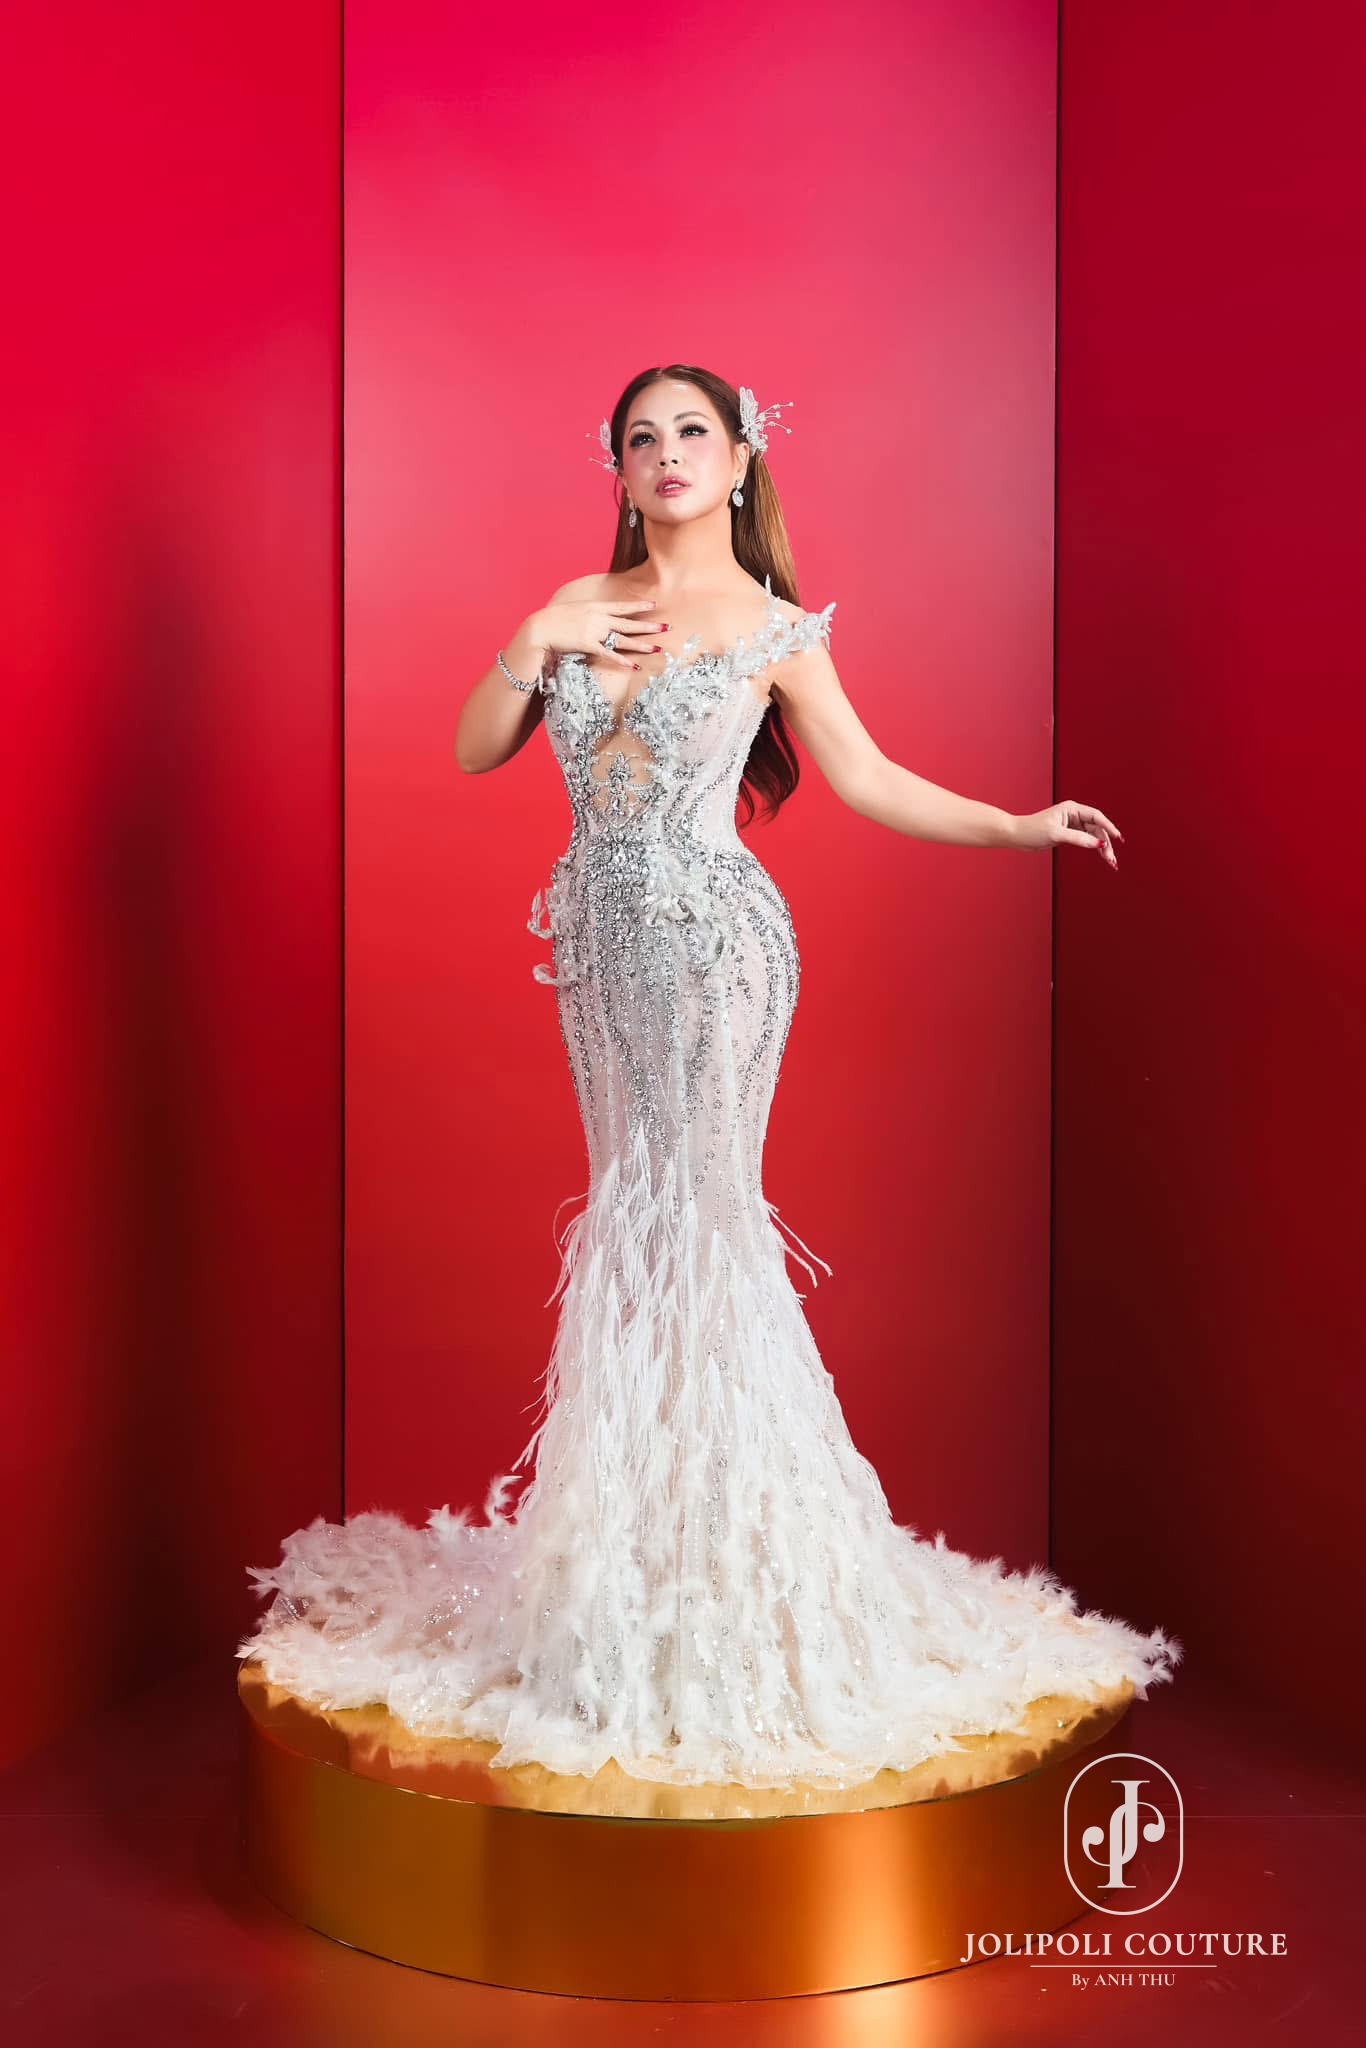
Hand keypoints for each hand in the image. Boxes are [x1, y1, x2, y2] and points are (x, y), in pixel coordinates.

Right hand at [530, 597, 666, 671]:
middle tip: (667, 627)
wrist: (540, 627)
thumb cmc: (553, 619)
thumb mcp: (573, 609)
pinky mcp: (589, 645)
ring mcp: (595, 632)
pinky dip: (622, 661)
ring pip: (624, 639)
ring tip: (658, 648)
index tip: (654, 606)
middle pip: (629, 623)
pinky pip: (609, 655)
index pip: (622, 606)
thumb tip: (594, 615)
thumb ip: (587, 612)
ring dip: (642, 644)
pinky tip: (634, 666)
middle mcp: (599, 618)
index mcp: (595, 607)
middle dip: (649, 625)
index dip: (639, 607)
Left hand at [1014, 800, 1122, 868]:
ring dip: (1102, 848)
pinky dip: (1094, 848)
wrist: (1016, 835)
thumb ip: (1078, 838)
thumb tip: (1098, 843)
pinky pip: (1086, 841)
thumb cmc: (1032, 830)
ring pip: (1094, 836)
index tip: (1118, 838)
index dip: (1108, 827)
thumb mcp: (1056, 834)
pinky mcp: (1069, 834)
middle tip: (1111, 859)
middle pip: (1097, 828)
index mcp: (1071, 809)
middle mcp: (1074, 815)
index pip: (1096, 817)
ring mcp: (1072, 825)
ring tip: (1111, 862)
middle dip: (1106, 843)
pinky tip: (1102, 856)